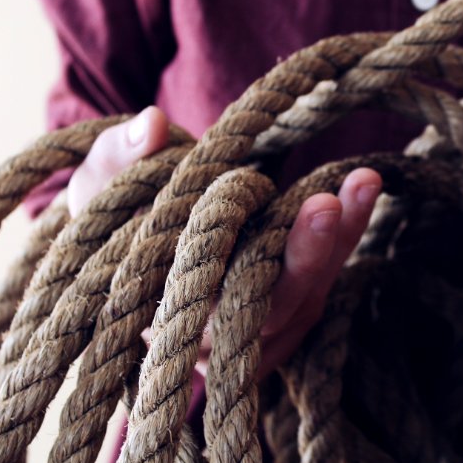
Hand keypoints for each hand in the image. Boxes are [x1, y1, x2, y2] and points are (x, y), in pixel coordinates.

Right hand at [69, 107, 380, 377]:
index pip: (207, 309)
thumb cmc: (116, 225)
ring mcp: (263, 326)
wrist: (146, 250)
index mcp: (168, 320)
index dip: (238, 276)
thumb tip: (150, 124)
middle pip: (272, 310)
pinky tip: (363, 186)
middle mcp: (220, 338)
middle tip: (325, 205)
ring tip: (363, 181)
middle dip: (302, 258)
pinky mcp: (294, 304)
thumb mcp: (99, 193)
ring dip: (340, 238)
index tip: (255, 231)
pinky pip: (326, 274)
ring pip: (309, 293)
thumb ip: (115, 161)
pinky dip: (348, 231)